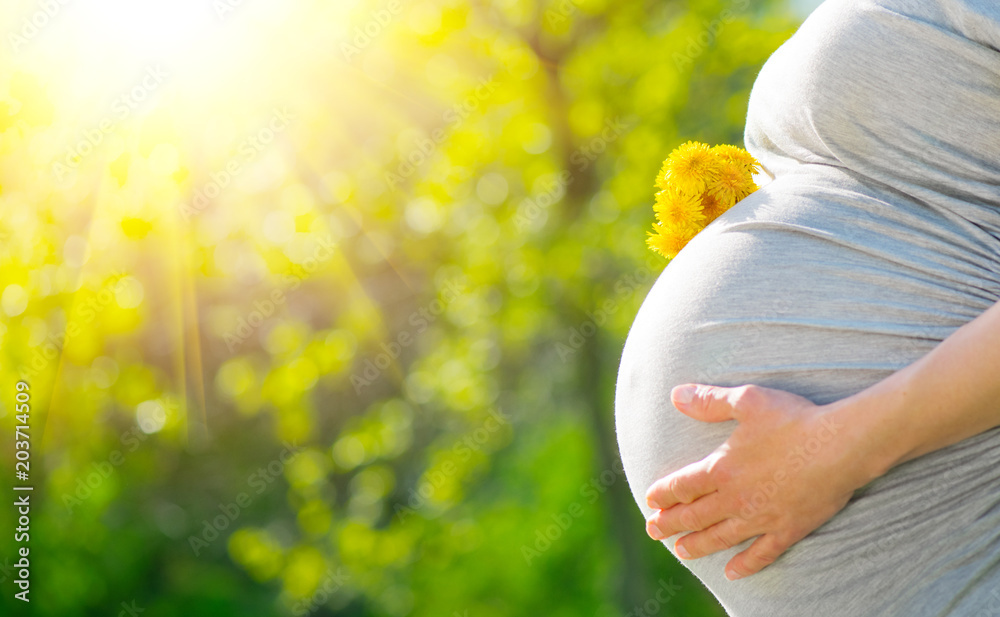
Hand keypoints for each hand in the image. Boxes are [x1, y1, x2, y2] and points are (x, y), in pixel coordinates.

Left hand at [644, 383, 871, 580]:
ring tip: (681, 551)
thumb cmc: (793, 418)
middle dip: (670, 524)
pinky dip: (744, 565)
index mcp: (721, 469)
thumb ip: (709, 401)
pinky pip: (761, 554)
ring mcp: (761, 517)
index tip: (650, 501)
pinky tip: (732, 573)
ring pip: (720, 537)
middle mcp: (735, 498)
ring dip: (697, 545)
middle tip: (653, 530)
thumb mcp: (746, 401)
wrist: (842, 445)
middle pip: (694, 515)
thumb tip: (675, 394)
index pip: (682, 486)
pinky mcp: (788, 529)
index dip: (663, 494)